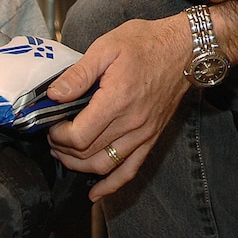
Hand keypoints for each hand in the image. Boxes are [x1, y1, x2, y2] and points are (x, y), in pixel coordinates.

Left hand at [46, 14, 197, 199]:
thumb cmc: (147, 43)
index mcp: (118, 100)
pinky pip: (130, 170)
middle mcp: (132, 123)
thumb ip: (79, 74)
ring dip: (79, 167)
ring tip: (65, 155)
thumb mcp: (107, 47)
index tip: (51, 124)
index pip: (79, 136)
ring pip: (104, 166)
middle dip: (63, 150)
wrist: (186, 50)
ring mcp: (143, 134)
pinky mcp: (151, 138)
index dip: (58, 135)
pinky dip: (111, 186)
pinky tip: (95, 193)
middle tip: (53, 137)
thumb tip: (54, 95)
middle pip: (88, 154)